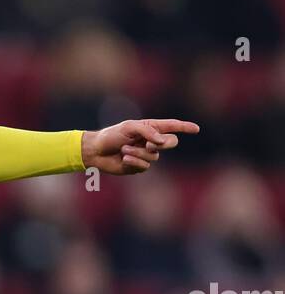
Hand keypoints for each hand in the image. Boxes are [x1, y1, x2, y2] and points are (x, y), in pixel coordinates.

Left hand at [81, 118, 199, 175]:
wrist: (96, 151)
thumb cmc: (111, 135)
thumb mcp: (130, 127)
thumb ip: (148, 131)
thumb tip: (162, 142)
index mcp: (150, 128)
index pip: (172, 127)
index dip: (185, 127)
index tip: (196, 129)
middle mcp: (151, 141)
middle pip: (171, 143)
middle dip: (163, 143)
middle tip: (148, 143)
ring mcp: (146, 155)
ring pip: (155, 156)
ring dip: (139, 153)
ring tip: (124, 150)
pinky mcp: (138, 167)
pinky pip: (145, 166)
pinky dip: (135, 161)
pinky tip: (124, 159)